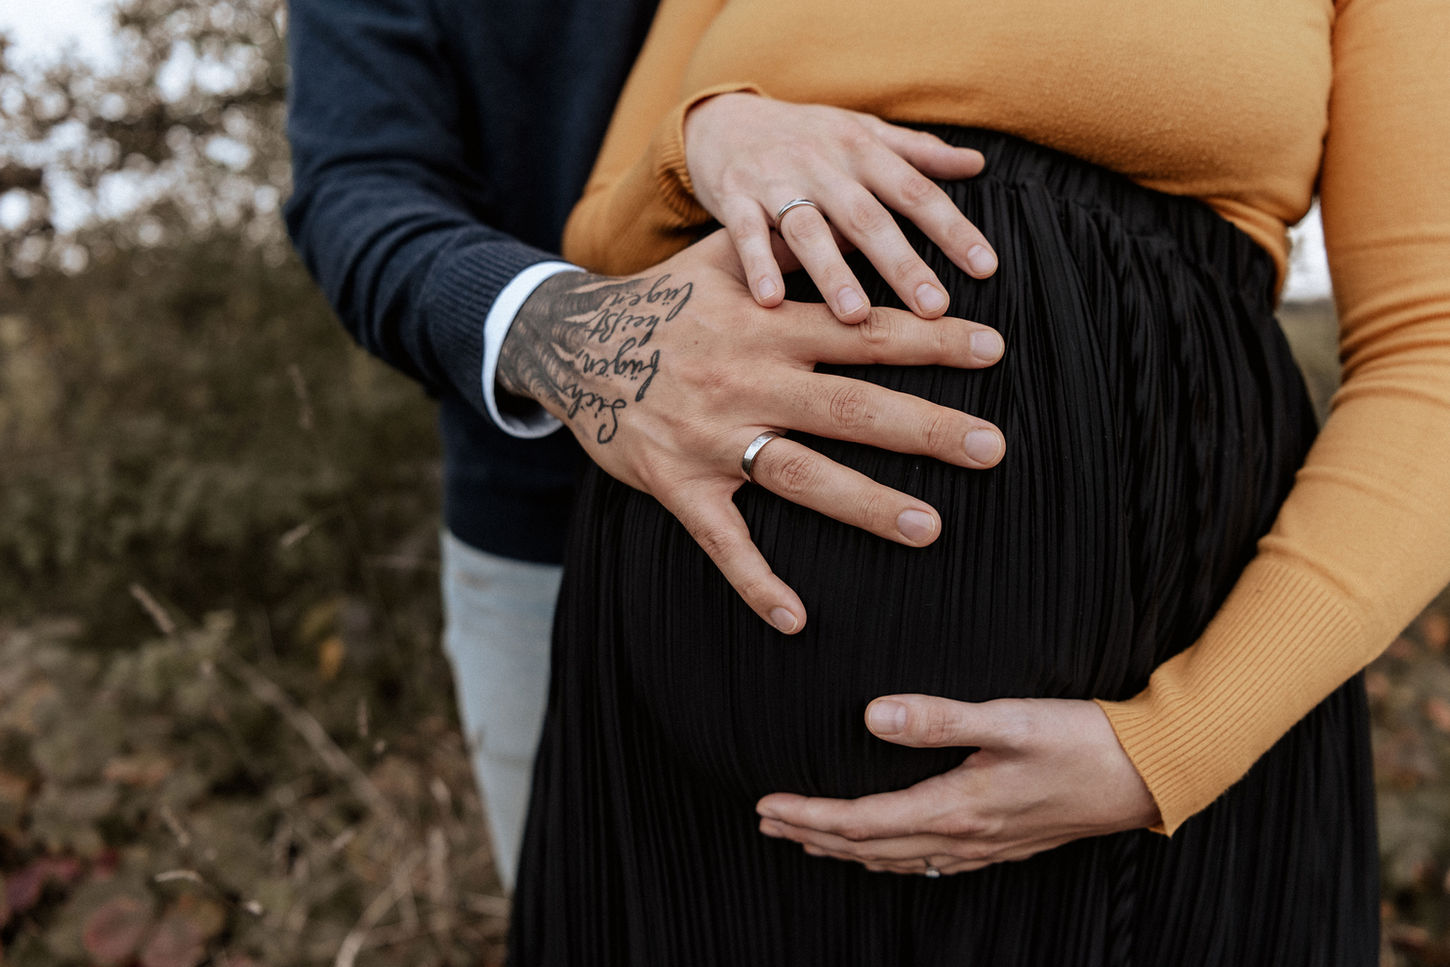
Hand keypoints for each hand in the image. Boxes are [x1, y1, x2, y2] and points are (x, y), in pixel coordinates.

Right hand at [496, 231, 1005, 633]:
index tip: (994, 347)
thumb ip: (784, 245)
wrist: (569, 345)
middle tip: (993, 447)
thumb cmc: (661, 301)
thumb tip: (848, 221)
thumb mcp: (717, 258)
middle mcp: (746, 380)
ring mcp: (711, 438)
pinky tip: (796, 618)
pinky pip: (720, 540)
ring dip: (865, 503)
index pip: (860, 331)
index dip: (929, 339)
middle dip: (923, 426)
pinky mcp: (677, 484)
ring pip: (798, 473)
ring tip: (930, 527)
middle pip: (847, 405)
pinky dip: (755, 580)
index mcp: (764, 326)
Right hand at [684, 92, 997, 322]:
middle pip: (867, 217)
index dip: (952, 227)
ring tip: (857, 316)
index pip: (915, 190)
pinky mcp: (732, 197)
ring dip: (832, 273)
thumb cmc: (805, 135)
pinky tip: (772, 302)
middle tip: (934, 307)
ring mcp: (774, 180)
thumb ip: (916, 151)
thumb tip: (975, 163)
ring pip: (808, 229)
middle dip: (901, 262)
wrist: (722, 119)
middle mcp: (821, 163)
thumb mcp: (861, 131)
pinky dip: (758, 266)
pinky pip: (745, 234)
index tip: (985, 267)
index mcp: (860, 149)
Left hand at [755, 695, 1160, 872]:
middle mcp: (964, 837)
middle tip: (767, 822)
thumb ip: (939, 717)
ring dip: (843, 849)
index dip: (809, 814)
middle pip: (869, 847)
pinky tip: (881, 851)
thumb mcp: (1010, 718)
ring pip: (895, 858)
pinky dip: (887, 856)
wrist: (1148, 776)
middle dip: (812, 834)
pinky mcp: (1000, 843)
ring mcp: (983, 846)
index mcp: (957, 807)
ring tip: (805, 836)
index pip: (863, 821)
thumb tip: (872, 716)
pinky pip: (926, 861)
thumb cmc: (1083, 741)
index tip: (766, 804)